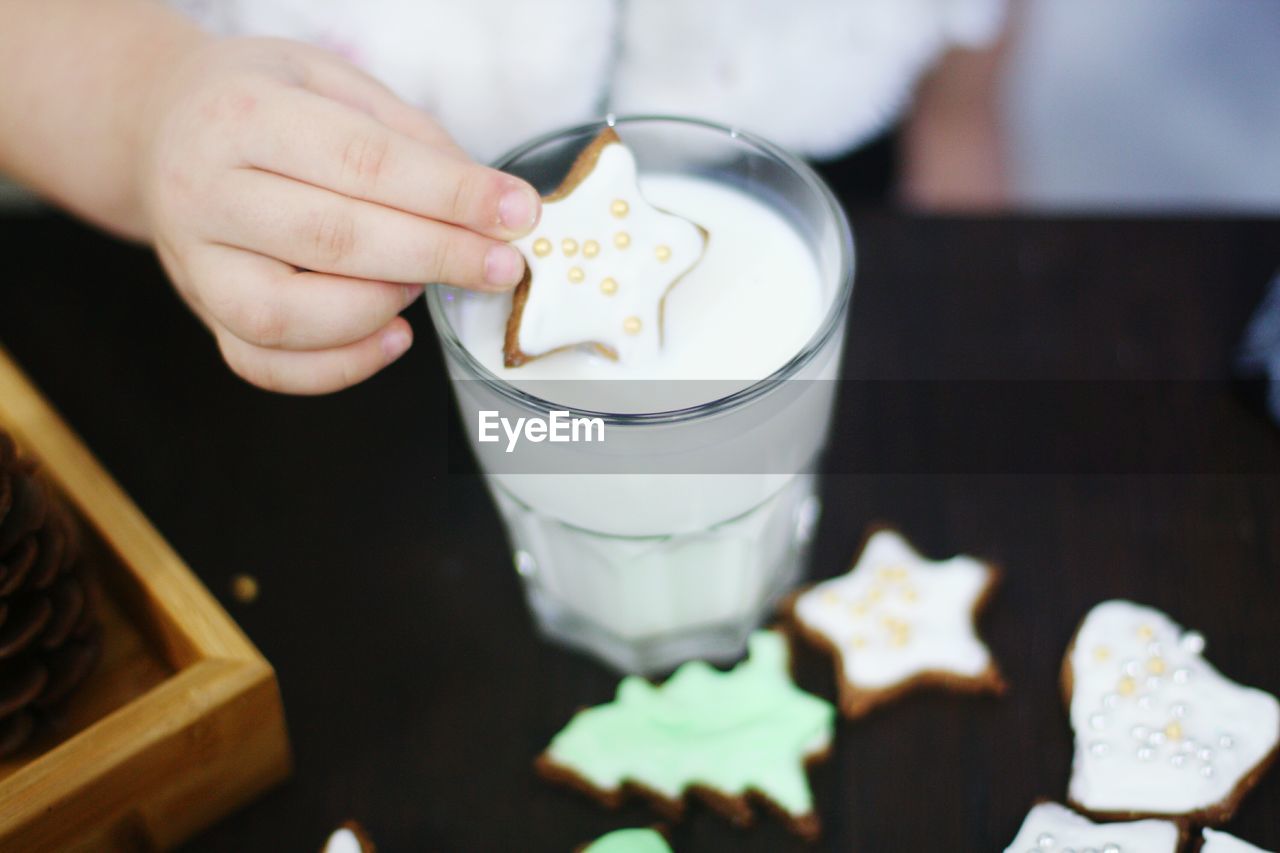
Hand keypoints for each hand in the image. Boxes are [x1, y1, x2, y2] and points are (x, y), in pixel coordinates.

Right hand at [139, 37, 539, 392]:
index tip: (517, 213)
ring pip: (288, 316)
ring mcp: (196, 262)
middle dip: (436, 256)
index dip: (450, 195)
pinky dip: (339, 368)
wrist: (160, 126)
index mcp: (242, 113)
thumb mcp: (331, 81)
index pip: (363, 162)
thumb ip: (409, 138)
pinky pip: (265, 364)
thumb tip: (487, 203)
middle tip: (501, 265)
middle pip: (334, 239)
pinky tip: (392, 338)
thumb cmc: (263, 103)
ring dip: (378, 309)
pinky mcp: (204, 313)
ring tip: (422, 285)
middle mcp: (205, 190)